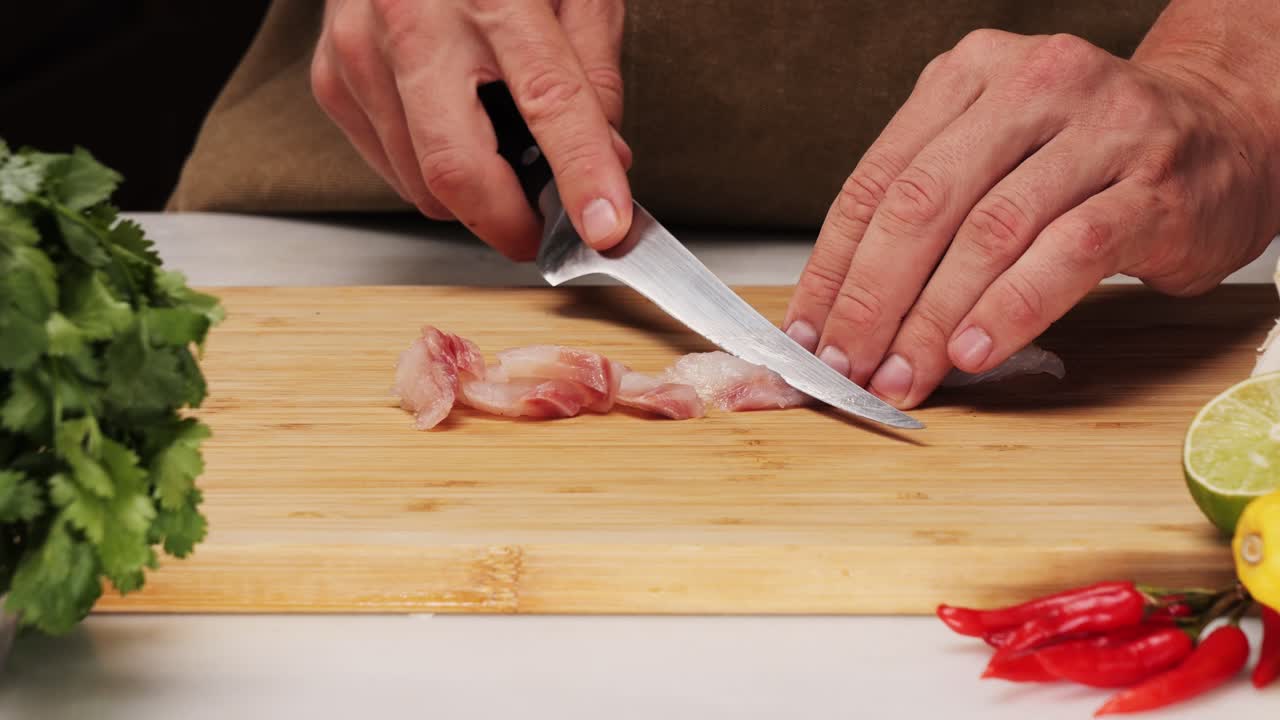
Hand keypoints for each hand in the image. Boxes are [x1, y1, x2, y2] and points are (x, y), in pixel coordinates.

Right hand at [311, 0, 632, 260]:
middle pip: (458, 169)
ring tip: (502, 156)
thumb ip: (594, 72)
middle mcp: (412, 21)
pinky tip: (453, 131)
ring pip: (422, 184)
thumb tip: (608, 161)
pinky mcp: (332, 80)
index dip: (582, 174)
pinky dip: (431, 174)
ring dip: (475, 197)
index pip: (549, 102)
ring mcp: (359, 53)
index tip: (606, 227)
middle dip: (510, 224)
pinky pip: (391, 169)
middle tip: (546, 231)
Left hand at [784, 29, 1279, 408]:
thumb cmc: (1089, 160)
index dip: (833, 267)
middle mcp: (1032, 86)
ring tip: (901, 375)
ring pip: (989, 232)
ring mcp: (1100, 130)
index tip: (807, 335)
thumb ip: (928, 214)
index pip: (876, 181)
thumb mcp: (996, 156)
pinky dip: (1011, 309)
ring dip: (933, 319)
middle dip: (871, 300)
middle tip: (846, 368)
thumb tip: (844, 315)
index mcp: (971, 76)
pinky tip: (976, 353)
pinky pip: (1068, 254)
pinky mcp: (1155, 186)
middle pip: (922, 204)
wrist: (1226, 133)